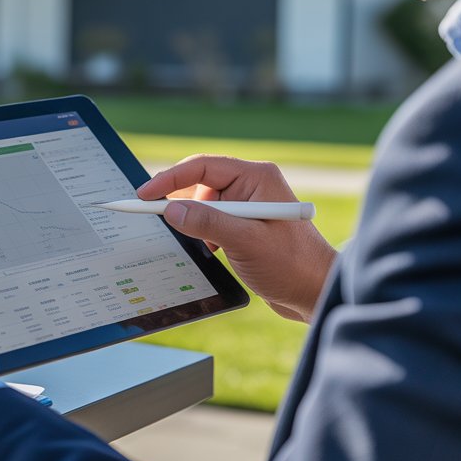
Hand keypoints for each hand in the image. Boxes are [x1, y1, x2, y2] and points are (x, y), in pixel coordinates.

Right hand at [138, 155, 336, 321]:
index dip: (170, 178)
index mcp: (257, 177)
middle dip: (183, 204)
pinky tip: (212, 252)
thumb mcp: (245, 242)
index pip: (204, 166)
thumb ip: (206, 222)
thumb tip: (170, 210)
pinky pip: (213, 222)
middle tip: (158, 220)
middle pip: (201, 184)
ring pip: (204, 205)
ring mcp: (249, 207)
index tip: (145, 194)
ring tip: (207, 245)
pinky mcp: (246, 227)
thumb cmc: (292, 265)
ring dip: (196, 223)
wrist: (316, 294)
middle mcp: (253, 187)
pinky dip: (204, 234)